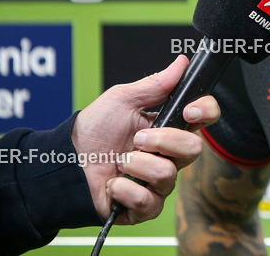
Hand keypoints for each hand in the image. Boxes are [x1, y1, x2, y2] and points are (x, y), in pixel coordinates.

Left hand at [71, 55, 220, 224]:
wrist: (64, 162)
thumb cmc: (93, 130)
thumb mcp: (122, 99)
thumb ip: (156, 84)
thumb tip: (181, 63)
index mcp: (168, 126)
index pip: (204, 117)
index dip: (205, 112)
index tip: (188, 110)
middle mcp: (168, 154)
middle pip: (194, 149)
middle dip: (163, 141)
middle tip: (137, 139)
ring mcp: (158, 182)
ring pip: (169, 175)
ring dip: (138, 165)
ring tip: (119, 161)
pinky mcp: (144, 206)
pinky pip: (150, 200)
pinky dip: (126, 189)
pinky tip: (113, 183)